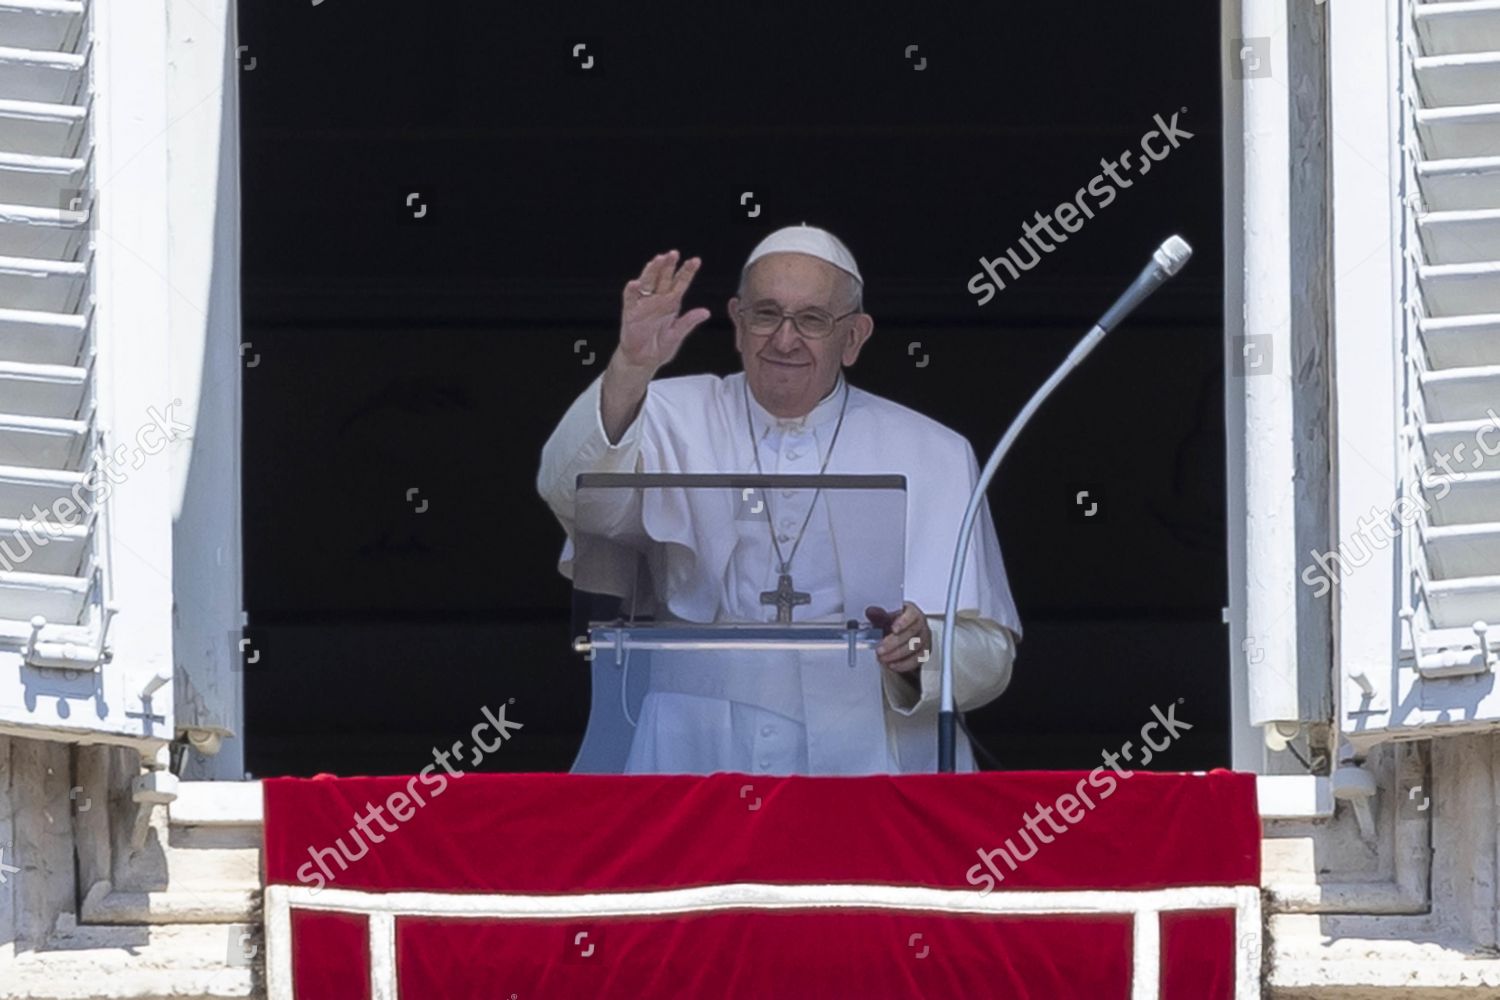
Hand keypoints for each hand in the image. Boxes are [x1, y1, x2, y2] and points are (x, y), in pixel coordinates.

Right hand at [614, 249, 710, 374]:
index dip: (687, 272)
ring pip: (647, 282)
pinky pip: (630, 298)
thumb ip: (688, 322)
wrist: (643, 361)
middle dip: (668, 265)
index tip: (695, 261)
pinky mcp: (630, 312)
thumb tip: (706, 312)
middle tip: (674, 253)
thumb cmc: (659, 347)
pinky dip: (632, 291)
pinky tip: (635, 283)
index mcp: (671, 303)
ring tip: (657, 260)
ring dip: (652, 271)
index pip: (680, 283)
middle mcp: (657, 299)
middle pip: (663, 278)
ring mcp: (643, 304)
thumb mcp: (677, 335)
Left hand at [873, 601, 931, 675]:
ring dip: (897, 655)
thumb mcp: (883, 617)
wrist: (896, 636)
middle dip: (894, 643)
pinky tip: (892, 665)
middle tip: (880, 650)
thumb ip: (878, 615)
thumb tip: (871, 612)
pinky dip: (904, 664)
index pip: (912, 614)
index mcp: (912, 611)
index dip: (903, 622)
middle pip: (912, 633)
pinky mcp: (924, 652)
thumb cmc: (892, 623)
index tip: (893, 629)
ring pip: (915, 647)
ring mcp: (924, 638)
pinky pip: (917, 659)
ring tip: (882, 658)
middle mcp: (921, 624)